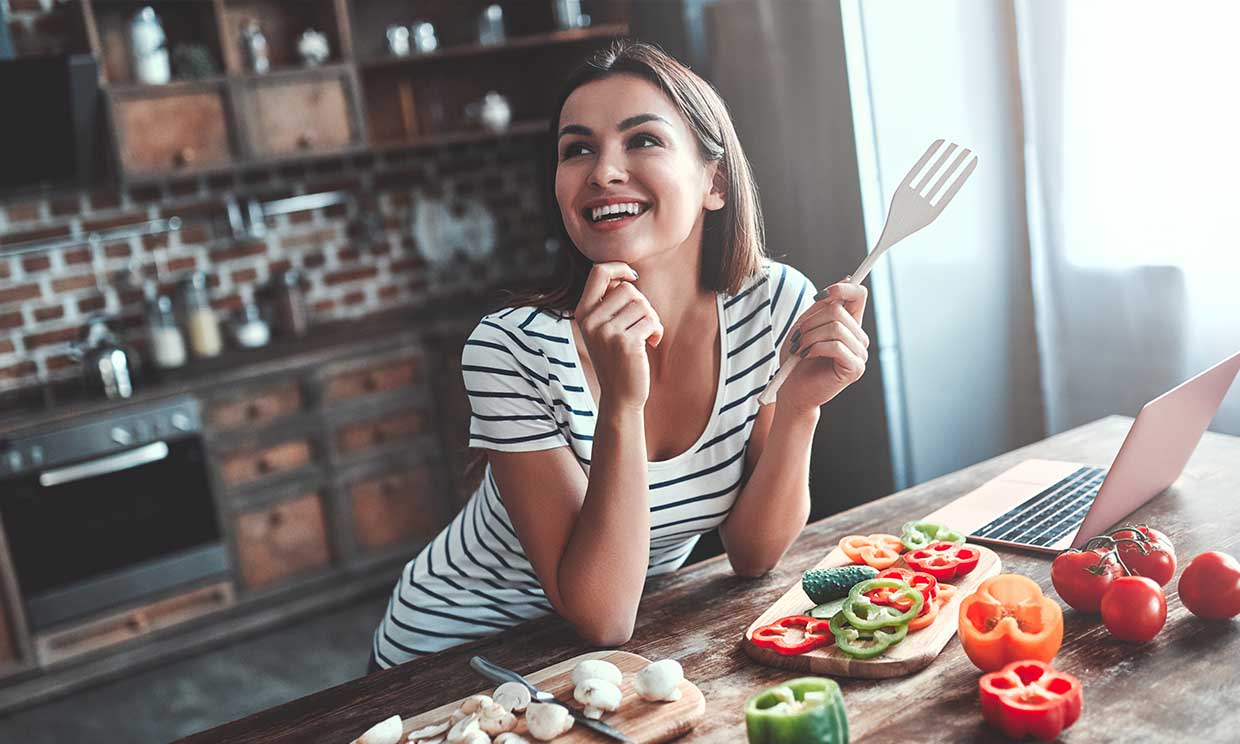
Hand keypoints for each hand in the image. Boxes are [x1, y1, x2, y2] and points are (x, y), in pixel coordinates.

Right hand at [574, 262, 663, 410]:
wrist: (620, 395)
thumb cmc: (617, 358)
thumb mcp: (605, 328)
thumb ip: (610, 303)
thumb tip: (628, 276)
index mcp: (583, 313)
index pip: (599, 272)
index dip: (620, 267)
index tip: (633, 277)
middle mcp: (591, 321)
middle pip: (627, 289)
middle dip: (642, 304)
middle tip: (642, 324)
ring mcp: (606, 332)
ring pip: (642, 304)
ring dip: (651, 319)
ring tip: (646, 335)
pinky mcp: (625, 343)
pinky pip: (651, 321)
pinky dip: (657, 331)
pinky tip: (651, 343)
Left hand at [776, 279, 868, 414]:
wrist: (792, 390)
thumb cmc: (797, 359)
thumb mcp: (806, 325)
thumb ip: (823, 305)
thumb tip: (846, 278)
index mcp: (850, 325)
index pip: (858, 294)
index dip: (841, 288)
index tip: (818, 296)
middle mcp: (859, 338)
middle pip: (839, 310)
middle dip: (811, 321)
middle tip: (797, 337)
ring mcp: (860, 354)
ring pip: (835, 327)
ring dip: (809, 336)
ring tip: (799, 349)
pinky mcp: (855, 368)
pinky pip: (836, 346)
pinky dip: (815, 348)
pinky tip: (806, 356)